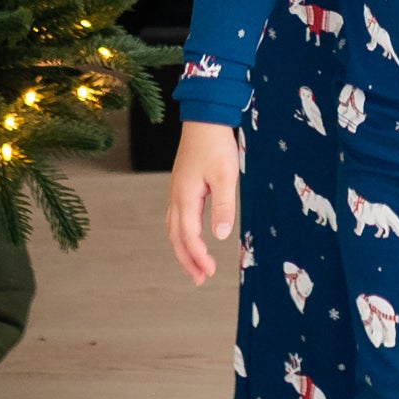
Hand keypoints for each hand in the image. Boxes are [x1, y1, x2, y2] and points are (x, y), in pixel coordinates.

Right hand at [166, 120, 243, 283]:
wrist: (204, 118)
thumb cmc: (216, 144)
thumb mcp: (225, 175)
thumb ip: (223, 206)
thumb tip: (221, 235)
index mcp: (185, 198)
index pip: (189, 237)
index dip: (199, 257)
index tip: (211, 272)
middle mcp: (176, 197)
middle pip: (176, 238)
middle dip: (187, 260)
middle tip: (199, 280)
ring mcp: (176, 191)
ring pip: (173, 229)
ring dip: (183, 249)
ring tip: (194, 265)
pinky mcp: (180, 185)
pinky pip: (175, 217)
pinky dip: (180, 233)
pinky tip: (189, 236)